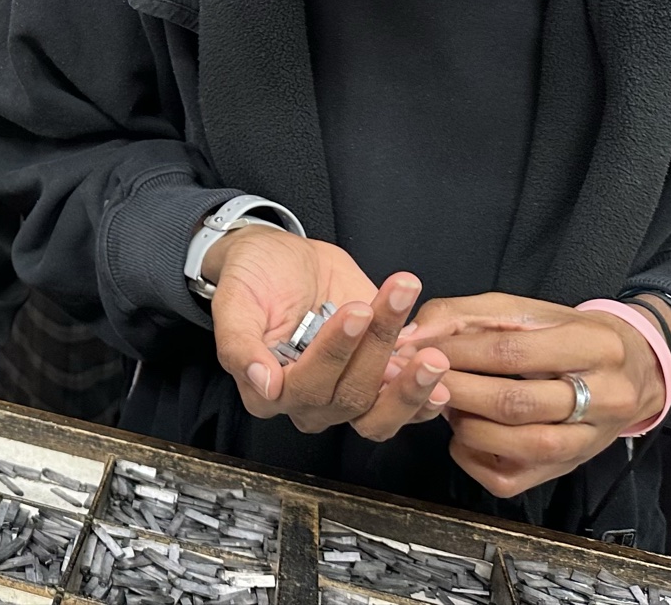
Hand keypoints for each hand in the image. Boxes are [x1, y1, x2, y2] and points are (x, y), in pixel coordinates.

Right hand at [204, 225, 450, 439]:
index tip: (356, 311)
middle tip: (390, 312)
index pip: (305, 387)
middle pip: (348, 398)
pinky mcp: (377, 378)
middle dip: (374, 354)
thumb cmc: (254, 276)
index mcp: (269, 391)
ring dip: (409, 386)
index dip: (334, 352)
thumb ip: (239, 344)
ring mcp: (346, 391)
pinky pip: (405, 402)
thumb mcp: (234, 298)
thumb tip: (263, 384)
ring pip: (381, 411)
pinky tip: (436, 363)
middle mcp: (309, 401)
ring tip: (431, 356)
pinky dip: (425, 389)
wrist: (284, 259)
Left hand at [403, 293, 669, 496]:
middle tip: (416, 378)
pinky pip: (509, 479)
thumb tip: (411, 335)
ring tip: (443, 400)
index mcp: (593, 346)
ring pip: (514, 446)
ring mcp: (586, 443)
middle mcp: (602, 398)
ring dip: (464, 423)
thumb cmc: (569, 334)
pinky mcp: (566, 472)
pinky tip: (463, 432)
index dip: (456, 351)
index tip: (414, 347)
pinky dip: (472, 456)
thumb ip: (465, 315)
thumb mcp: (525, 310)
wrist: (635, 372)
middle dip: (454, 389)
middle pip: (514, 403)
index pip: (512, 353)